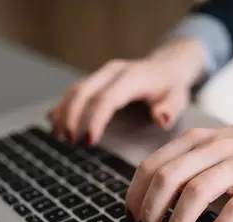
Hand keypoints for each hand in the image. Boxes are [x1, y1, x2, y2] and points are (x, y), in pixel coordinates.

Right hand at [48, 38, 204, 144]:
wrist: (165, 68)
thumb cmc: (170, 87)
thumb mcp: (178, 98)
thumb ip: (170, 109)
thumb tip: (160, 118)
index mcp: (132, 77)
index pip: (107, 98)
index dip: (95, 120)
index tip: (89, 142)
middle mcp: (112, 72)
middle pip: (83, 91)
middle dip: (73, 116)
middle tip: (70, 141)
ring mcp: (101, 74)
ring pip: (74, 90)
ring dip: (63, 112)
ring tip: (58, 136)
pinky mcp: (94, 80)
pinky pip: (73, 91)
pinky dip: (62, 107)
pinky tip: (54, 122)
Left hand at [125, 99, 232, 221]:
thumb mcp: (211, 145)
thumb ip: (184, 163)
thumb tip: (150, 199)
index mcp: (196, 140)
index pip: (152, 165)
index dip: (136, 194)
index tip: (131, 216)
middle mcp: (214, 148)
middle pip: (169, 178)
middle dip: (151, 210)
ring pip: (197, 191)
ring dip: (179, 221)